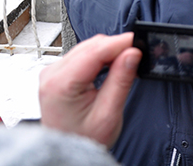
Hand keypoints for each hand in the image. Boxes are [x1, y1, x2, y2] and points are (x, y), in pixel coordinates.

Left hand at [39, 32, 141, 147]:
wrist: (67, 151)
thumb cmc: (83, 139)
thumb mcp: (109, 114)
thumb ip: (121, 80)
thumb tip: (133, 53)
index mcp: (61, 84)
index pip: (95, 51)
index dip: (121, 43)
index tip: (140, 41)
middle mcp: (52, 74)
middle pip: (91, 46)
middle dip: (116, 48)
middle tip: (137, 56)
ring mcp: (53, 72)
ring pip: (88, 47)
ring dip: (108, 52)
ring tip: (125, 64)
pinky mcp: (58, 72)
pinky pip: (82, 54)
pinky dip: (99, 57)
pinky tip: (110, 66)